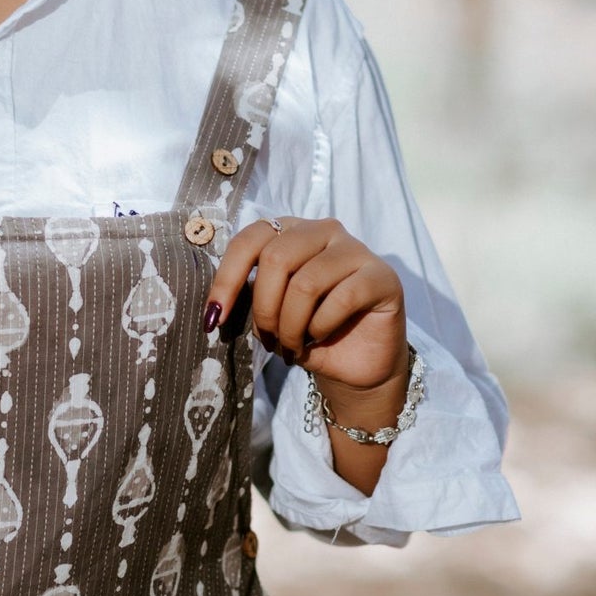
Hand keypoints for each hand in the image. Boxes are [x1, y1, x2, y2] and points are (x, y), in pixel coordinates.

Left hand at [201, 217, 409, 406]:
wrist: (355, 365)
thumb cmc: (308, 333)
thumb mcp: (271, 314)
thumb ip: (249, 298)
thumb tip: (215, 309)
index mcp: (291, 231)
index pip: (250, 239)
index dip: (226, 279)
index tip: (214, 319)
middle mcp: (323, 230)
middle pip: (276, 258)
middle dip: (264, 310)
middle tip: (269, 341)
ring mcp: (355, 249)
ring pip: (306, 282)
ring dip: (291, 326)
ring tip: (292, 347)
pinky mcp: (381, 276)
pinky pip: (342, 297)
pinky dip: (321, 327)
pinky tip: (319, 339)